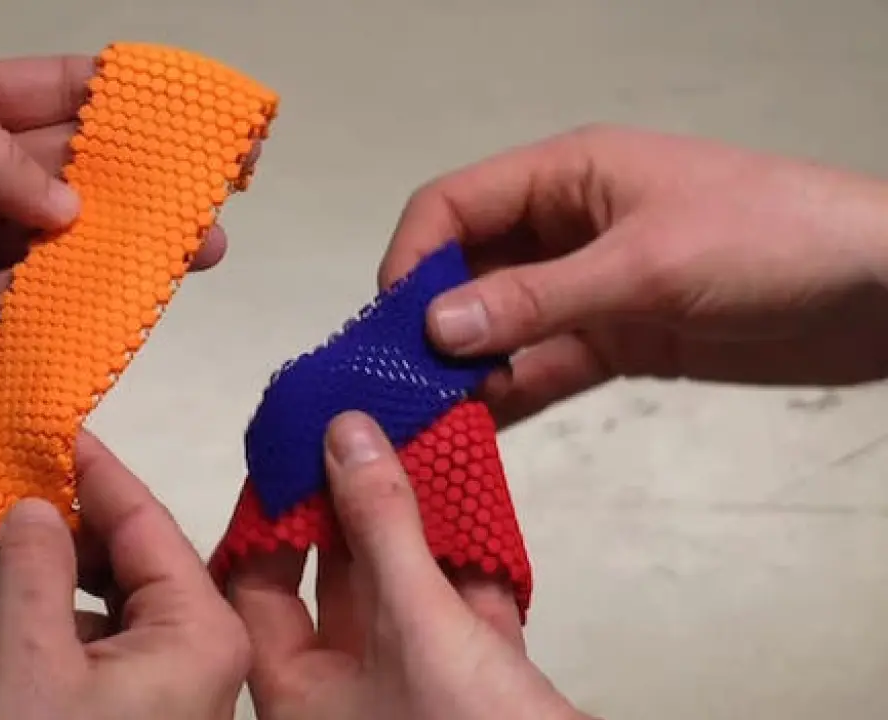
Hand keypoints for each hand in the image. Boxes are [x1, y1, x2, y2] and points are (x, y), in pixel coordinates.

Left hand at [0, 56, 233, 358]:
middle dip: (146, 177)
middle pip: (76, 168)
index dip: (124, 101)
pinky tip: (133, 292)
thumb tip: (71, 214)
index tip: (187, 112)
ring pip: (68, 236)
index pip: (57, 94)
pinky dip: (78, 296)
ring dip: (131, 242)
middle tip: (216, 187)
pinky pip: (32, 296)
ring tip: (198, 246)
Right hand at [0, 432, 249, 719]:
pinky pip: (96, 658)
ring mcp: (175, 693)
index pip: (146, 520)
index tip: (53, 428)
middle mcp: (202, 657)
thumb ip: (32, 568)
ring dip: (38, 599)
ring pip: (106, 612)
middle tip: (1, 511)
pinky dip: (43, 644)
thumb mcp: (28, 658)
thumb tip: (35, 506)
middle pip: (130, 563)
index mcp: (200, 632)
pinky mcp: (142, 719)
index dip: (95, 471)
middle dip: (59, 541)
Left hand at [227, 412, 587, 719]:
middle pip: (335, 584)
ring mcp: (415, 695)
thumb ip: (382, 526)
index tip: (292, 451)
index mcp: (300, 695)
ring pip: (405, 593)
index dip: (270, 519)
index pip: (256, 589)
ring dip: (418, 528)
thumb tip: (344, 433)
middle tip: (359, 433)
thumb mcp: (418, 621)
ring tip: (417, 450)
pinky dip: (471, 563)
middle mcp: (347, 697)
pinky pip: (463, 613)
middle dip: (352, 509)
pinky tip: (478, 507)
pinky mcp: (477, 694)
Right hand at [382, 125, 887, 426]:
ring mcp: (587, 289)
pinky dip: (510, 395)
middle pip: (467, 271)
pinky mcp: (616, 341)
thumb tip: (431, 327)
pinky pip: (543, 366)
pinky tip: (476, 433)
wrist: (879, 292)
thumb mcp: (644, 265)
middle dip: (428, 324)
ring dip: (465, 368)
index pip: (453, 207)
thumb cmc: (764, 243)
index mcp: (565, 177)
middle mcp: (563, 229)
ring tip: (426, 422)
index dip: (410, 261)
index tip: (388, 329)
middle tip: (397, 389)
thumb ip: (536, 299)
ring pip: (500, 326)